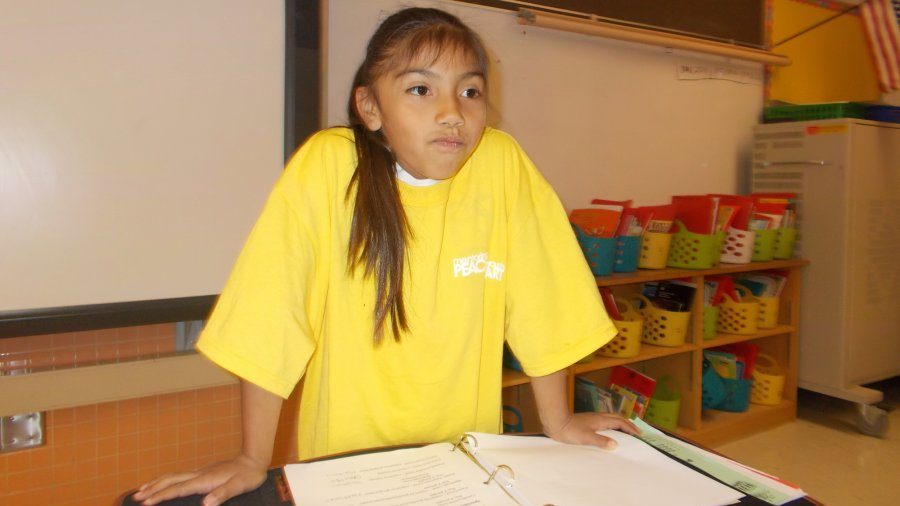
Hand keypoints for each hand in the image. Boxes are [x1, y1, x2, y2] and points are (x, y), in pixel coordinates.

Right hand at [131, 454, 267, 505]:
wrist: (254, 460)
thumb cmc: (248, 476)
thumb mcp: (239, 487)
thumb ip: (222, 494)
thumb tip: (205, 504)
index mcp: (204, 480)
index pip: (177, 489)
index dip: (160, 496)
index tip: (145, 502)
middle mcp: (198, 475)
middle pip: (170, 481)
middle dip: (152, 489)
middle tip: (135, 497)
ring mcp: (199, 472)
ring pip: (173, 476)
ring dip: (156, 483)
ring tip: (142, 489)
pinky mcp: (202, 473)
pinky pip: (179, 476)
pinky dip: (166, 480)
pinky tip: (165, 483)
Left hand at [544, 412, 639, 449]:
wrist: (556, 422)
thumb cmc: (571, 431)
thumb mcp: (586, 438)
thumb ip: (601, 441)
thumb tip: (616, 444)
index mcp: (601, 420)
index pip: (619, 422)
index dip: (630, 428)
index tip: (639, 434)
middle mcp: (599, 417)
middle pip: (617, 418)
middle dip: (627, 424)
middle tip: (636, 432)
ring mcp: (593, 418)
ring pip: (611, 419)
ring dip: (620, 424)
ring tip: (626, 431)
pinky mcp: (588, 421)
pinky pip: (605, 421)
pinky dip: (612, 425)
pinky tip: (609, 431)